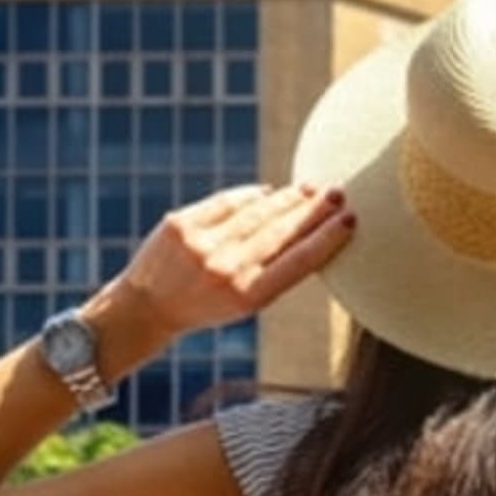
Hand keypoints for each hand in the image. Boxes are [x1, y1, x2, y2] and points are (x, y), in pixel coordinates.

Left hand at [108, 183, 354, 333]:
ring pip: (257, 212)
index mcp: (248, 296)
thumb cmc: (206, 304)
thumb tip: (306, 225)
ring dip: (288, 197)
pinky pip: (226, 201)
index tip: (349, 220)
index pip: (299, 262)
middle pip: (281, 232)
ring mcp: (202, 245)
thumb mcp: (244, 302)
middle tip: (338, 193)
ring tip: (310, 188)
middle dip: (313, 210)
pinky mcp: (181, 224)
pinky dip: (250, 195)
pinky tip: (268, 191)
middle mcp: (226, 270)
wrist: (146, 307)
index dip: (327, 239)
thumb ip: (274, 270)